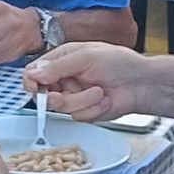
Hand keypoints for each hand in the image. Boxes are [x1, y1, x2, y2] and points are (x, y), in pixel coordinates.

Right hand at [24, 39, 149, 120]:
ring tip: (99, 91)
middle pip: (44, 94)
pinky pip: (78, 116)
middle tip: (70, 92)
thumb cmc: (120, 63)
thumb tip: (33, 73)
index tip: (35, 88)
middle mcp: (65, 78)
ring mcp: (74, 96)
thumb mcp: (86, 57)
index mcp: (62, 59)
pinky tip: (104, 100)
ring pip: (62, 108)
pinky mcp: (84, 111)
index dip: (31, 82)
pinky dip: (93, 109)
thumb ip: (57, 66)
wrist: (142, 84)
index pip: (34, 72)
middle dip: (59, 96)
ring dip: (83, 101)